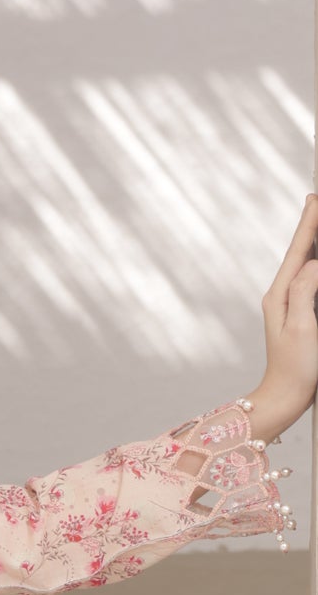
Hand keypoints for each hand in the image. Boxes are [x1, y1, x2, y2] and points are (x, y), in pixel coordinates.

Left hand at [244, 195, 317, 442]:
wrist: (285, 397)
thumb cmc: (294, 368)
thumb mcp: (301, 326)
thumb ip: (305, 290)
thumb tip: (313, 263)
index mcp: (280, 295)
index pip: (299, 249)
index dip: (310, 222)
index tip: (316, 197)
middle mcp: (282, 295)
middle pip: (301, 251)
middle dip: (311, 224)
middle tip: (317, 196)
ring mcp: (289, 305)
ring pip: (305, 263)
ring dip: (313, 240)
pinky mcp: (299, 314)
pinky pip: (309, 279)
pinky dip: (316, 262)